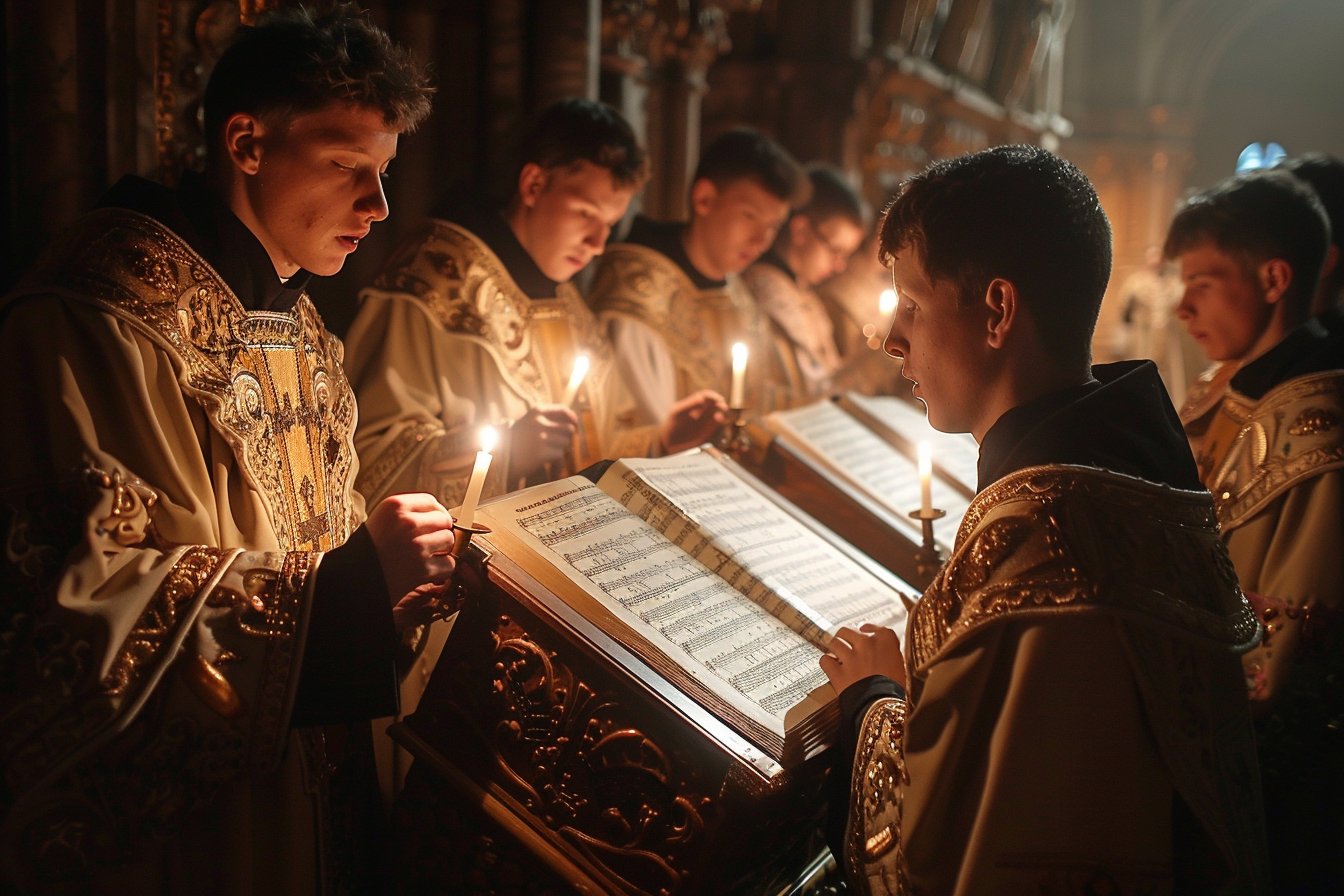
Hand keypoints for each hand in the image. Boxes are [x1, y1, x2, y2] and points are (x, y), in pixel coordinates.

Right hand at [363, 493, 455, 631]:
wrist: (353, 579)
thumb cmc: (367, 551)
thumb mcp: (381, 519)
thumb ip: (407, 513)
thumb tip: (440, 515)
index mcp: (395, 506)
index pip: (431, 501)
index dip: (436, 513)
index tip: (434, 522)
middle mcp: (407, 523)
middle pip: (444, 520)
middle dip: (440, 531)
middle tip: (430, 542)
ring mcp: (416, 546)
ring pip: (449, 540)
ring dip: (442, 550)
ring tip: (427, 556)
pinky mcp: (423, 568)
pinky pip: (448, 564)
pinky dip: (441, 570)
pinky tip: (428, 570)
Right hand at [510, 405, 578, 476]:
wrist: (499, 456)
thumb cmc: (517, 440)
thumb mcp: (529, 422)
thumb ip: (548, 419)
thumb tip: (574, 424)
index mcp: (536, 411)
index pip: (563, 409)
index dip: (572, 418)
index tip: (575, 426)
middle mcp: (539, 422)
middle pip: (568, 428)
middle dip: (567, 438)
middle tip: (559, 444)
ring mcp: (540, 437)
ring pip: (566, 443)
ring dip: (560, 449)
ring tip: (547, 452)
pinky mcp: (541, 453)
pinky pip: (559, 455)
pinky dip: (556, 460)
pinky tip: (545, 459)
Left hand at [659, 389, 728, 452]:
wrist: (669, 443)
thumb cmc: (671, 425)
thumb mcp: (677, 413)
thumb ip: (689, 405)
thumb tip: (702, 398)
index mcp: (695, 402)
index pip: (708, 395)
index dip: (713, 396)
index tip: (715, 400)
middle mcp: (704, 410)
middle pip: (718, 403)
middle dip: (721, 404)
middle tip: (720, 408)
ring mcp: (708, 420)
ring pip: (721, 413)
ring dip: (723, 413)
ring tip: (718, 418)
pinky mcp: (710, 431)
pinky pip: (721, 425)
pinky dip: (722, 423)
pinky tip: (718, 423)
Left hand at [819, 623, 905, 693]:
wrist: (884, 708)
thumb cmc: (896, 688)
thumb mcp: (899, 664)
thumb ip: (888, 651)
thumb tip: (880, 648)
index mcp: (885, 640)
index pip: (872, 627)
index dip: (865, 629)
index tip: (862, 630)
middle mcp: (867, 643)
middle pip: (846, 631)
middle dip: (844, 638)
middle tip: (845, 645)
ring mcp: (850, 657)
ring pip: (834, 643)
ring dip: (834, 650)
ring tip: (836, 656)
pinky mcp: (838, 671)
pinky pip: (825, 660)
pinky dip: (827, 663)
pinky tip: (832, 667)